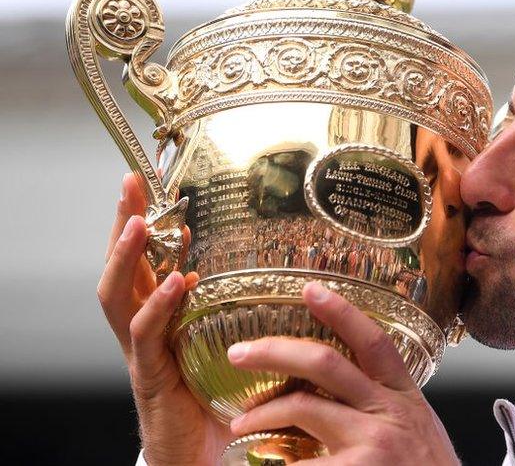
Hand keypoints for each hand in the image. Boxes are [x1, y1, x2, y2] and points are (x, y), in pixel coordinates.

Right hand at [99, 173, 232, 464]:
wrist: (203, 457)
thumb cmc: (222, 401)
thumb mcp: (235, 345)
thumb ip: (248, 313)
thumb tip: (288, 275)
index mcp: (163, 318)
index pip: (146, 261)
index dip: (143, 223)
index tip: (147, 184)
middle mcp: (144, 330)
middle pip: (122, 267)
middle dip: (123, 223)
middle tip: (130, 184)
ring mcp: (142, 352)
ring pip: (118, 296)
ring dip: (126, 257)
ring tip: (137, 223)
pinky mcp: (151, 377)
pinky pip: (145, 336)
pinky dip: (157, 306)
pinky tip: (175, 282)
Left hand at [227, 283, 459, 465]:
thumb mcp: (417, 429)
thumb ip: (387, 405)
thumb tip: (342, 390)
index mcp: (404, 397)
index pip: (373, 341)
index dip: (341, 311)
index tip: (310, 289)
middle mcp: (389, 412)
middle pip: (324, 363)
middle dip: (274, 352)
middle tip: (239, 353)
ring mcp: (372, 441)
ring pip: (301, 407)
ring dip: (261, 414)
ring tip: (239, 426)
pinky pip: (298, 462)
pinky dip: (275, 462)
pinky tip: (263, 464)